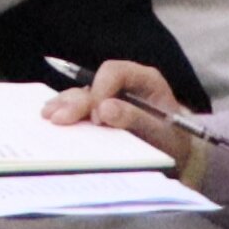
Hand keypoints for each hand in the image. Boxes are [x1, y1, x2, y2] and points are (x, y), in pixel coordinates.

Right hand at [44, 58, 214, 186]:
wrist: (179, 157)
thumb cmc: (174, 142)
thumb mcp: (160, 133)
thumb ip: (135, 119)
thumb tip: (104, 109)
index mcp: (145, 80)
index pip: (115, 72)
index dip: (101, 90)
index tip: (98, 118)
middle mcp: (124, 85)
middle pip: (93, 83)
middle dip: (76, 101)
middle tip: (61, 120)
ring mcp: (110, 98)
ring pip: (82, 94)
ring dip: (65, 104)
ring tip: (49, 116)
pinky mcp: (100, 112)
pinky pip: (79, 107)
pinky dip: (65, 111)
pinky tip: (50, 116)